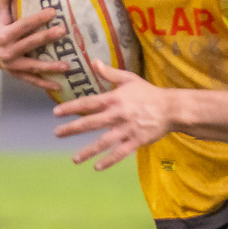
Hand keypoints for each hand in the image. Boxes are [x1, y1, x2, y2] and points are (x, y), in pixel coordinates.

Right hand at [0, 0, 70, 90]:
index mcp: (3, 34)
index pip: (23, 25)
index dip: (38, 18)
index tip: (53, 11)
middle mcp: (6, 52)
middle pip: (30, 44)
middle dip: (46, 38)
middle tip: (64, 31)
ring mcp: (11, 66)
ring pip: (33, 66)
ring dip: (50, 67)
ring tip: (68, 66)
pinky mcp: (16, 75)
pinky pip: (31, 80)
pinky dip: (44, 84)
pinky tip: (59, 87)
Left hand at [53, 59, 173, 169]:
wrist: (171, 108)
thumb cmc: (148, 93)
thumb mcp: (129, 79)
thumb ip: (110, 74)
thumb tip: (94, 62)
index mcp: (115, 99)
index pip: (88, 103)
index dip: (71, 108)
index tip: (56, 113)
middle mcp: (118, 115)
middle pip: (91, 123)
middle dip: (72, 129)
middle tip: (57, 134)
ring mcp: (126, 130)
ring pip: (103, 142)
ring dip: (87, 151)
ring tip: (74, 159)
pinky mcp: (136, 141)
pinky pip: (120, 153)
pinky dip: (108, 160)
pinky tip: (97, 167)